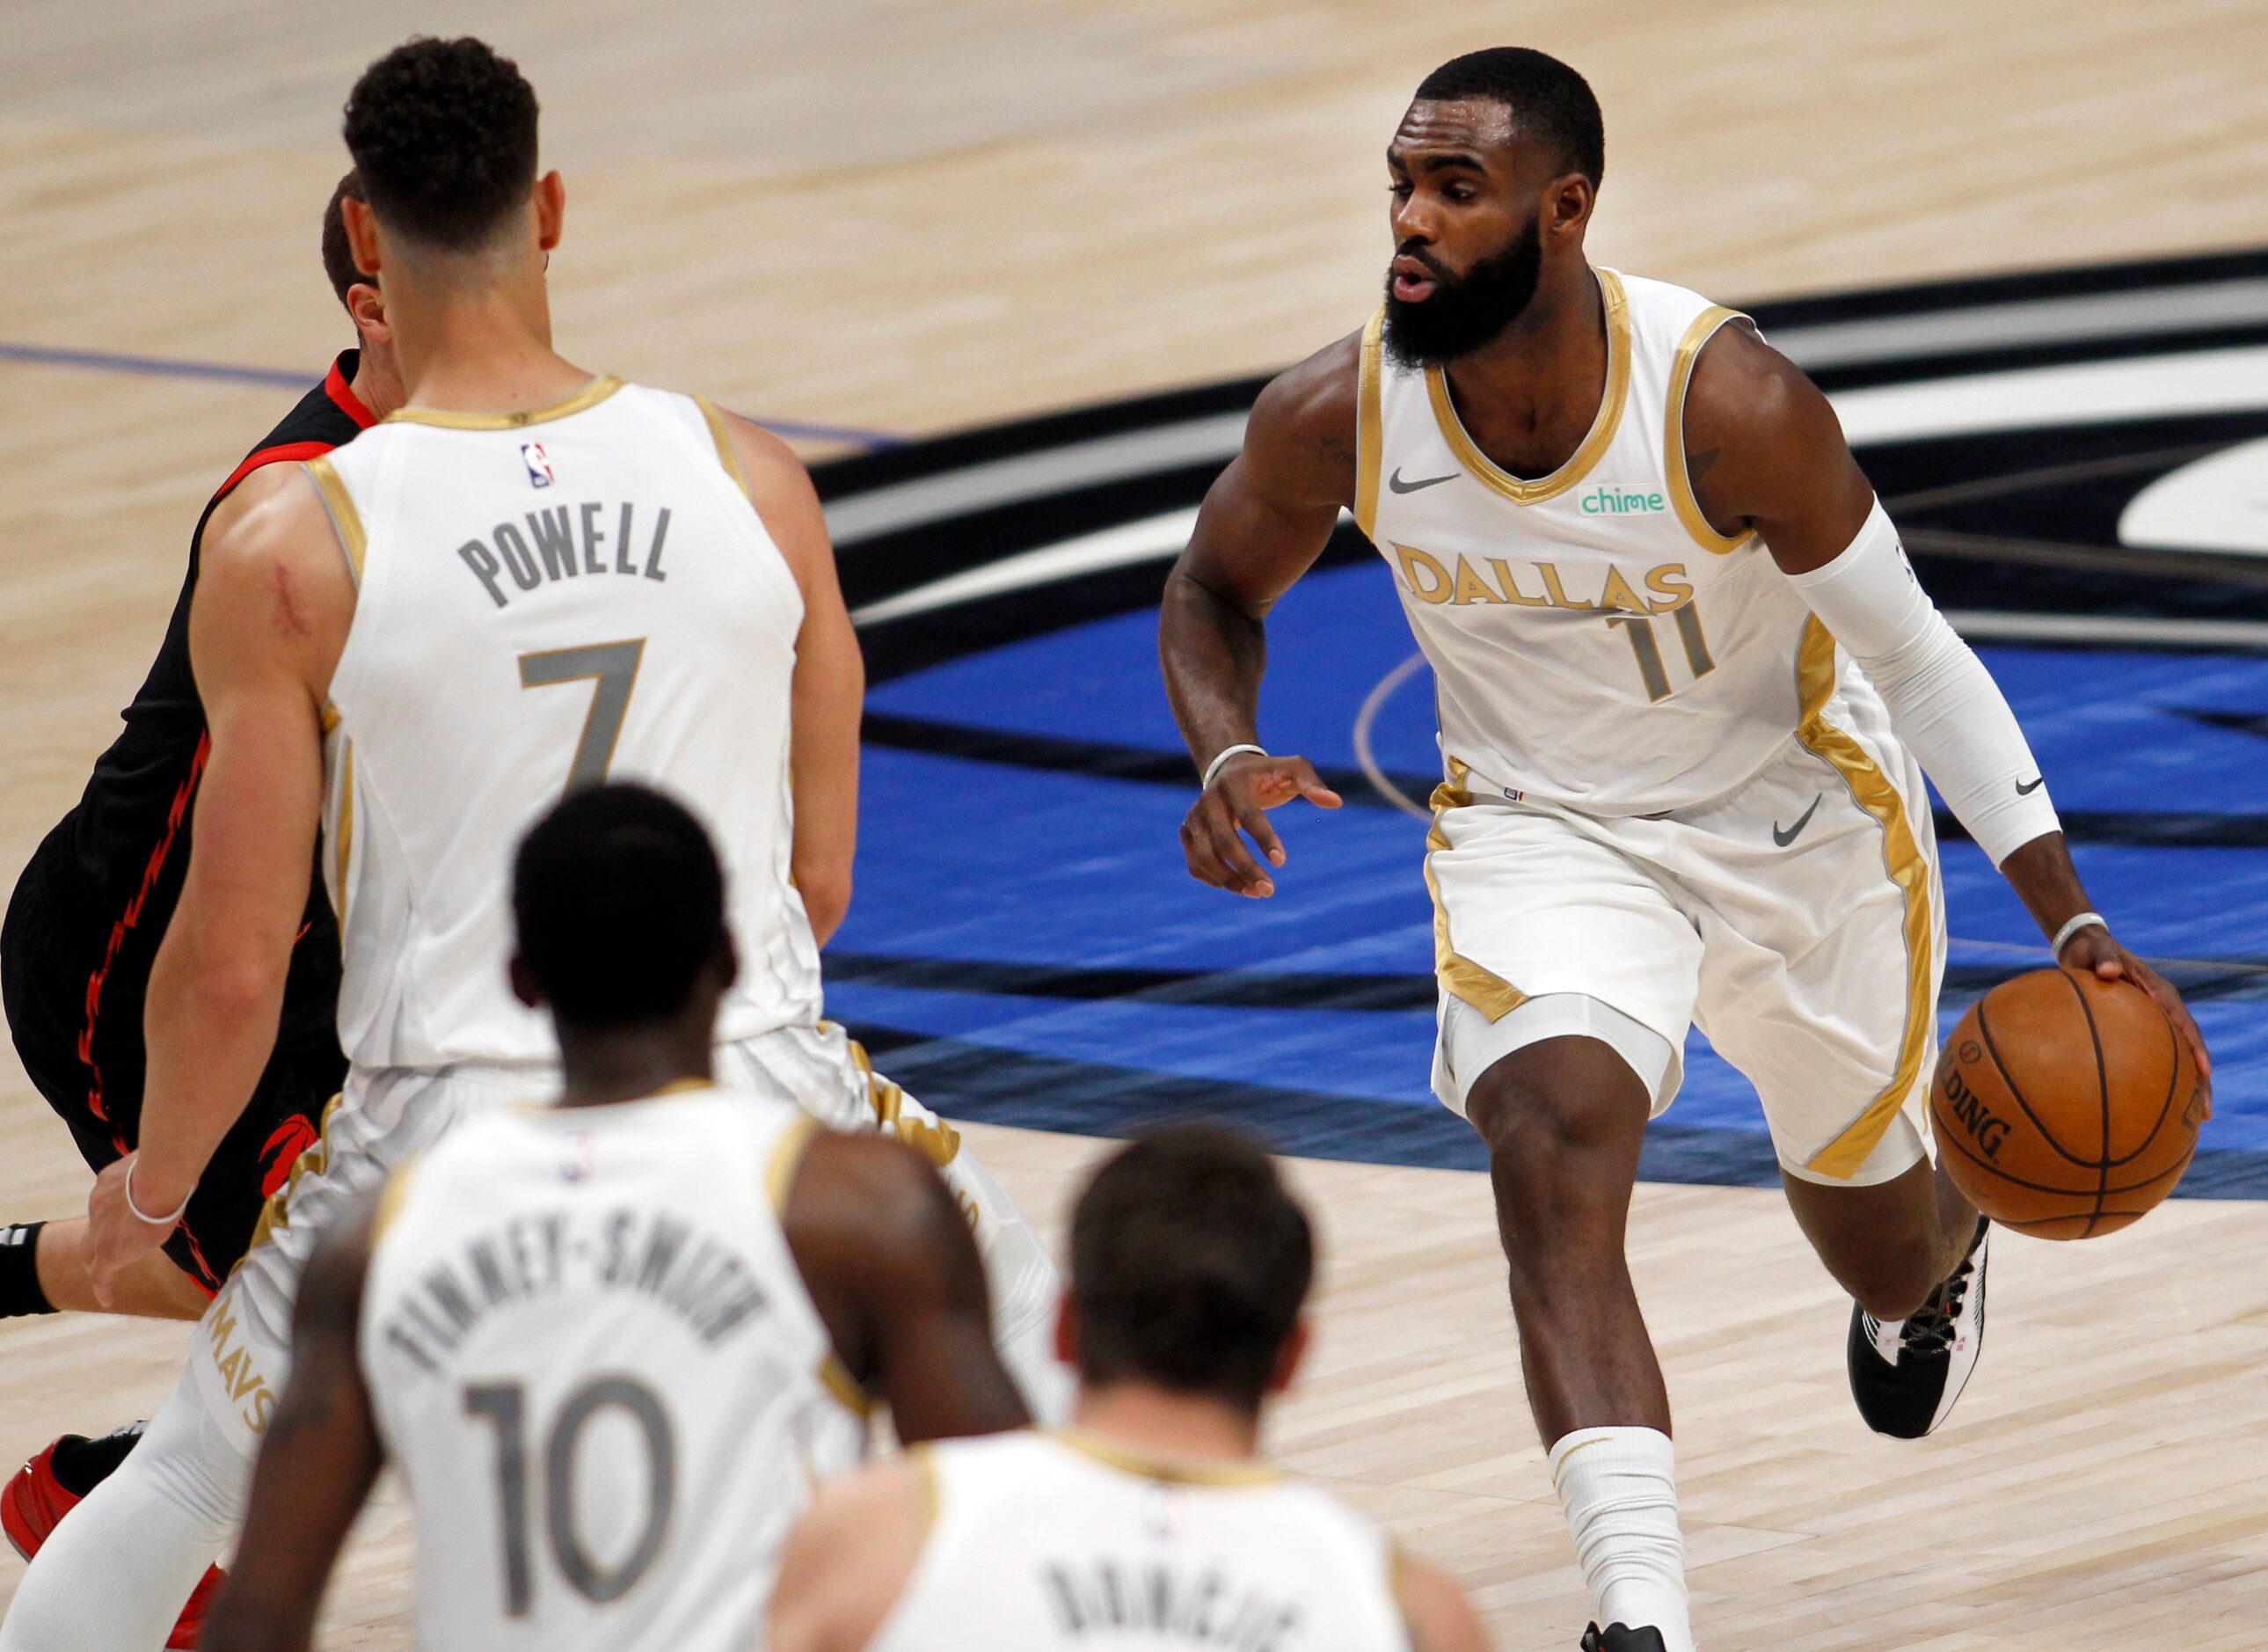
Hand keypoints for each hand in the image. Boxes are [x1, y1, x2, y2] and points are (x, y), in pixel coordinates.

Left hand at [85, 1154, 185, 1307]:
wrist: (157, 1181)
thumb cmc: (167, 1166)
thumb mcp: (161, 1162)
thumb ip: (164, 1166)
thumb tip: (185, 1162)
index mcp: (110, 1181)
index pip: (108, 1198)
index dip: (113, 1209)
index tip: (122, 1215)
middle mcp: (98, 1204)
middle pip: (92, 1228)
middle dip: (95, 1240)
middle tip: (101, 1253)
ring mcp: (99, 1229)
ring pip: (91, 1250)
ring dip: (97, 1261)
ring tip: (102, 1276)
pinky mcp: (108, 1253)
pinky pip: (100, 1274)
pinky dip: (102, 1287)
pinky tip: (107, 1299)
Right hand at [1179, 752, 1341, 896]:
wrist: (1229, 769)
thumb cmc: (1268, 773)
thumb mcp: (1293, 769)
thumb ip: (1313, 784)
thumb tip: (1336, 803)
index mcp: (1233, 784)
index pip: (1248, 815)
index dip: (1264, 839)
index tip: (1282, 862)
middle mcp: (1207, 801)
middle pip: (1222, 841)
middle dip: (1246, 868)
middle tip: (1269, 890)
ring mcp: (1193, 818)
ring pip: (1203, 856)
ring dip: (1228, 879)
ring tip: (1257, 893)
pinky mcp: (1188, 832)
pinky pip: (1194, 863)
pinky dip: (1213, 879)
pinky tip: (1238, 887)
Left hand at [2059, 926, 2212, 1118]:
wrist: (2085, 949)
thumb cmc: (2091, 950)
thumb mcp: (2097, 950)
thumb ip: (2104, 958)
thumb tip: (2107, 971)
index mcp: (2161, 993)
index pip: (2185, 1024)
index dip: (2196, 1049)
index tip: (2204, 1073)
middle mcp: (2165, 1010)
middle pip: (2190, 1050)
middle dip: (2201, 1082)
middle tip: (2206, 1113)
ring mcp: (2155, 1022)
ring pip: (2177, 1059)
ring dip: (2186, 1088)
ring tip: (2192, 1121)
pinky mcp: (2140, 1030)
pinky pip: (2152, 1058)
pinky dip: (2155, 1080)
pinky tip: (2148, 1108)